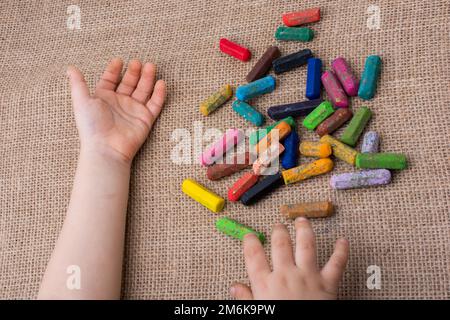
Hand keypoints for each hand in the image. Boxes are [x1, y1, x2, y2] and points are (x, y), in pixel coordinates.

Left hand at [67, 58, 166, 164]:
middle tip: (139, 62)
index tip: (119, 60)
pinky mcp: (146, 119)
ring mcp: (134, 110)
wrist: (106, 148)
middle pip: (129, 83)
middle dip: (134, 72)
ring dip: (147, 78)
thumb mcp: (81, 101)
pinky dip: (159, 94)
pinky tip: (161, 83)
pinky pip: (155, 104)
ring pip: (143, 90)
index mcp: (104, 98)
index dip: (114, 70)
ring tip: (151, 66)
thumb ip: (78, 83)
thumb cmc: (92, 126)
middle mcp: (120, 103)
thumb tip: (70, 68)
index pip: (111, 80)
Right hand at [230, 217, 348, 299]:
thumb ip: (246, 298)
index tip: (250, 236)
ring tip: (302, 220)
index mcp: (266, 284)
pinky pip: (336, 264)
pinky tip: (343, 240)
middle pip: (280, 245)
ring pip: (306, 245)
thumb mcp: (257, 313)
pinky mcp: (327, 284)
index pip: (254, 256)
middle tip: (279, 226)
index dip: (251, 243)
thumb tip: (235, 287)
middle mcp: (286, 275)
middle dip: (279, 232)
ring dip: (304, 230)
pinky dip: (341, 251)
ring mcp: (308, 277)